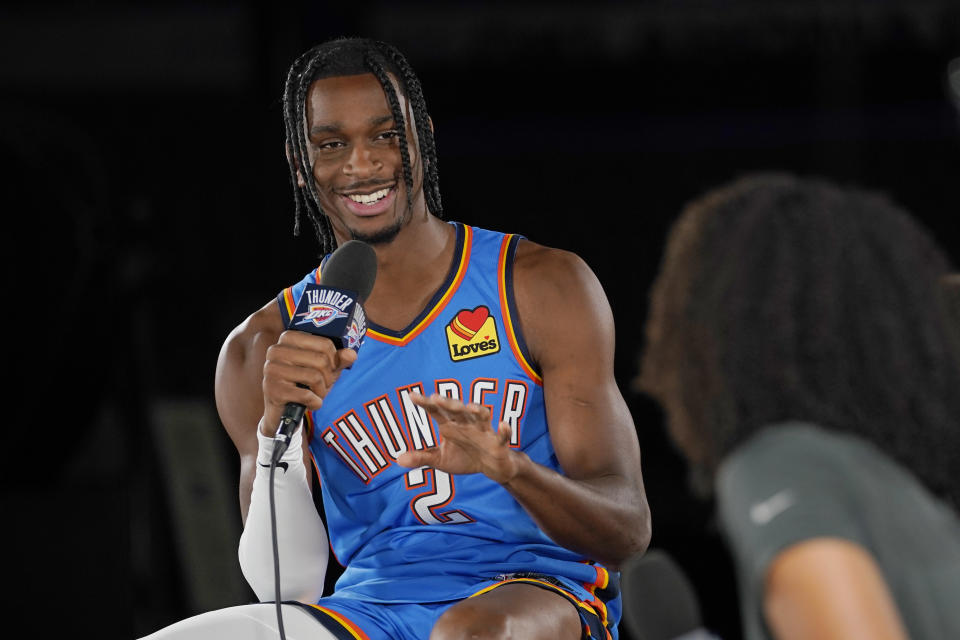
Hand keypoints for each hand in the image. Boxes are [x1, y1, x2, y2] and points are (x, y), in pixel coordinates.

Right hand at [260, 331, 356, 435]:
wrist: (283, 409)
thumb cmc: (304, 383)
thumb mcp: (324, 368)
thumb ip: (338, 359)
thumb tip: (351, 354)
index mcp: (289, 337)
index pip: (325, 343)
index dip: (335, 359)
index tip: (331, 368)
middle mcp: (276, 350)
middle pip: (321, 360)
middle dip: (329, 377)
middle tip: (324, 384)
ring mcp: (272, 370)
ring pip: (314, 377)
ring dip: (322, 391)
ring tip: (317, 394)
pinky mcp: (273, 390)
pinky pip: (306, 395)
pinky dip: (315, 403)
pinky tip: (310, 404)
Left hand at [398, 393, 521, 483]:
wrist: (492, 468)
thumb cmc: (465, 458)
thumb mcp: (441, 461)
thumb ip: (421, 458)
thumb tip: (398, 460)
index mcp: (451, 426)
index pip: (436, 412)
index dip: (425, 403)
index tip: (411, 396)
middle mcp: (467, 424)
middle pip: (457, 410)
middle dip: (448, 404)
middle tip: (436, 398)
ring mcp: (484, 432)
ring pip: (481, 417)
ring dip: (476, 410)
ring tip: (469, 407)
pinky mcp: (499, 443)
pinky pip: (503, 436)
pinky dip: (504, 430)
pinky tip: (502, 424)